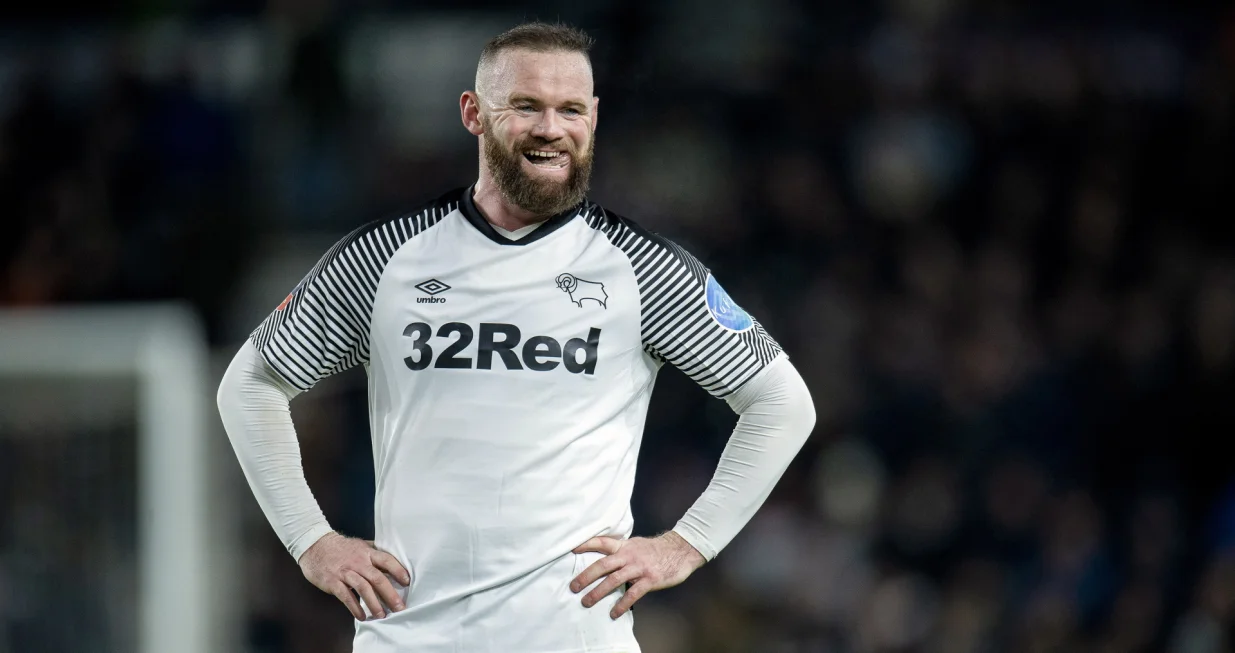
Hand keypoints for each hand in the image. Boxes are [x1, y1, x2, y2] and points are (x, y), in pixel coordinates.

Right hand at [298, 532, 410, 620]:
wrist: (314, 545)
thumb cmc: (340, 547)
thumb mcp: (360, 545)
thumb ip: (374, 551)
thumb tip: (393, 556)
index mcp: (367, 552)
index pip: (386, 560)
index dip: (398, 570)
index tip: (407, 582)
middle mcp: (358, 562)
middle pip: (377, 578)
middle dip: (390, 594)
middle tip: (400, 608)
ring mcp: (345, 572)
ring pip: (363, 588)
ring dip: (374, 603)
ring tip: (382, 615)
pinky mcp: (333, 582)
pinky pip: (346, 596)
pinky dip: (354, 607)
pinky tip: (362, 616)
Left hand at [569, 531, 705, 618]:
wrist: (681, 550)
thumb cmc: (656, 550)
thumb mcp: (636, 544)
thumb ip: (621, 550)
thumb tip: (604, 558)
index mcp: (624, 546)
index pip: (602, 542)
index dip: (586, 545)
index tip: (572, 550)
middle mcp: (629, 556)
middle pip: (603, 565)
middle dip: (586, 576)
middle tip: (573, 587)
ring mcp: (639, 568)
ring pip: (614, 580)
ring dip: (598, 592)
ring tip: (586, 602)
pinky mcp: (650, 579)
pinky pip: (633, 593)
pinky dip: (621, 604)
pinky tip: (613, 613)